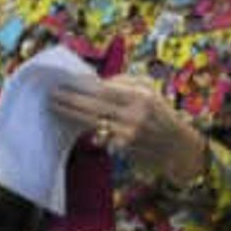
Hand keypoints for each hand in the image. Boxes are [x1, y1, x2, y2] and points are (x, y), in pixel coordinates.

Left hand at [55, 74, 203, 185]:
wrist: (179, 147)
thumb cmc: (162, 114)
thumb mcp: (151, 91)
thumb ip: (125, 82)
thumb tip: (97, 80)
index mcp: (142, 97)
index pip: (105, 90)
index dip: (82, 86)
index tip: (65, 82)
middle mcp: (135, 116)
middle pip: (94, 106)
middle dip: (70, 100)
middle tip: (52, 94)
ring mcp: (128, 134)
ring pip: (92, 122)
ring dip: (71, 114)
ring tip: (55, 107)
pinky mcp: (124, 149)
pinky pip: (100, 137)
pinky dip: (86, 130)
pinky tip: (73, 124)